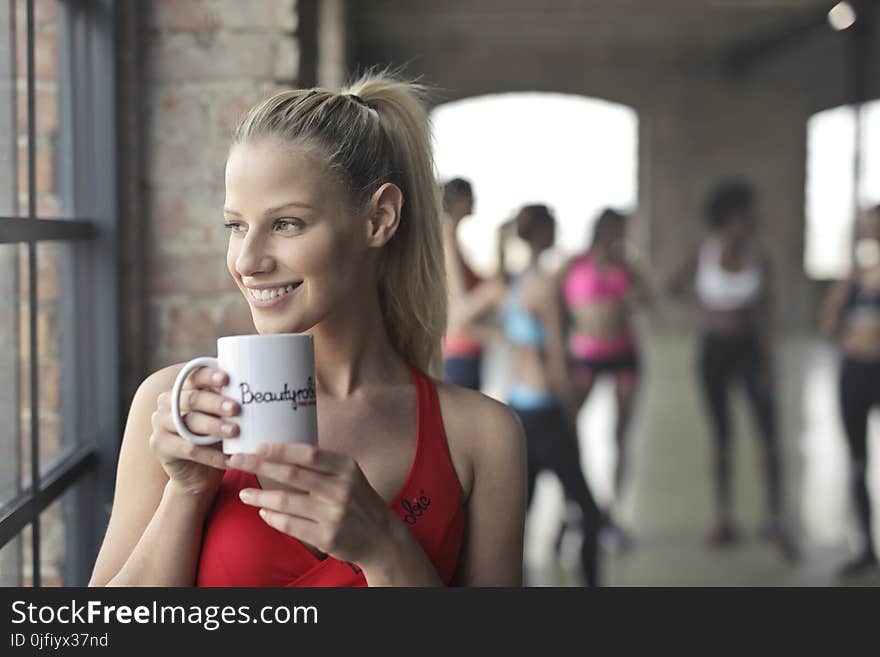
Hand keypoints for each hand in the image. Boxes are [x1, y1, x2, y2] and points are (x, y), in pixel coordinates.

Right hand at [150, 367, 239, 497]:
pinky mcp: (160, 445)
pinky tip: (228, 458)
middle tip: (236, 408)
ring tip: (234, 431)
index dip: (208, 376)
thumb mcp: (223, 416)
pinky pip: (188, 449)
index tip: (227, 379)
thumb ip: (231, 400)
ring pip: (189, 423)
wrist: (198, 473)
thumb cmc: (215, 436)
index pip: (194, 376)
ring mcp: (160, 424)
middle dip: (216, 403)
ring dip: (213, 427)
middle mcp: (167, 402)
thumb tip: (261, 385)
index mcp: (183, 388)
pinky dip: (211, 455)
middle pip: (193, 399)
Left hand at [227, 443, 397, 567]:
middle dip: (259, 466)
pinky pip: (291, 525)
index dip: (281, 449)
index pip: (309, 454)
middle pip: (292, 474)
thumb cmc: (359, 501)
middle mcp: (341, 489)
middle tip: (237, 461)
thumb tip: (281, 451)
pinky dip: (273, 518)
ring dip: (260, 496)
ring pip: (286, 501)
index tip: (257, 446)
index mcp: (346, 467)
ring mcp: (333, 514)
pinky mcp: (327, 537)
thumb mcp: (349, 475)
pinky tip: (263, 512)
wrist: (382, 537)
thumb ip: (322, 465)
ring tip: (244, 494)